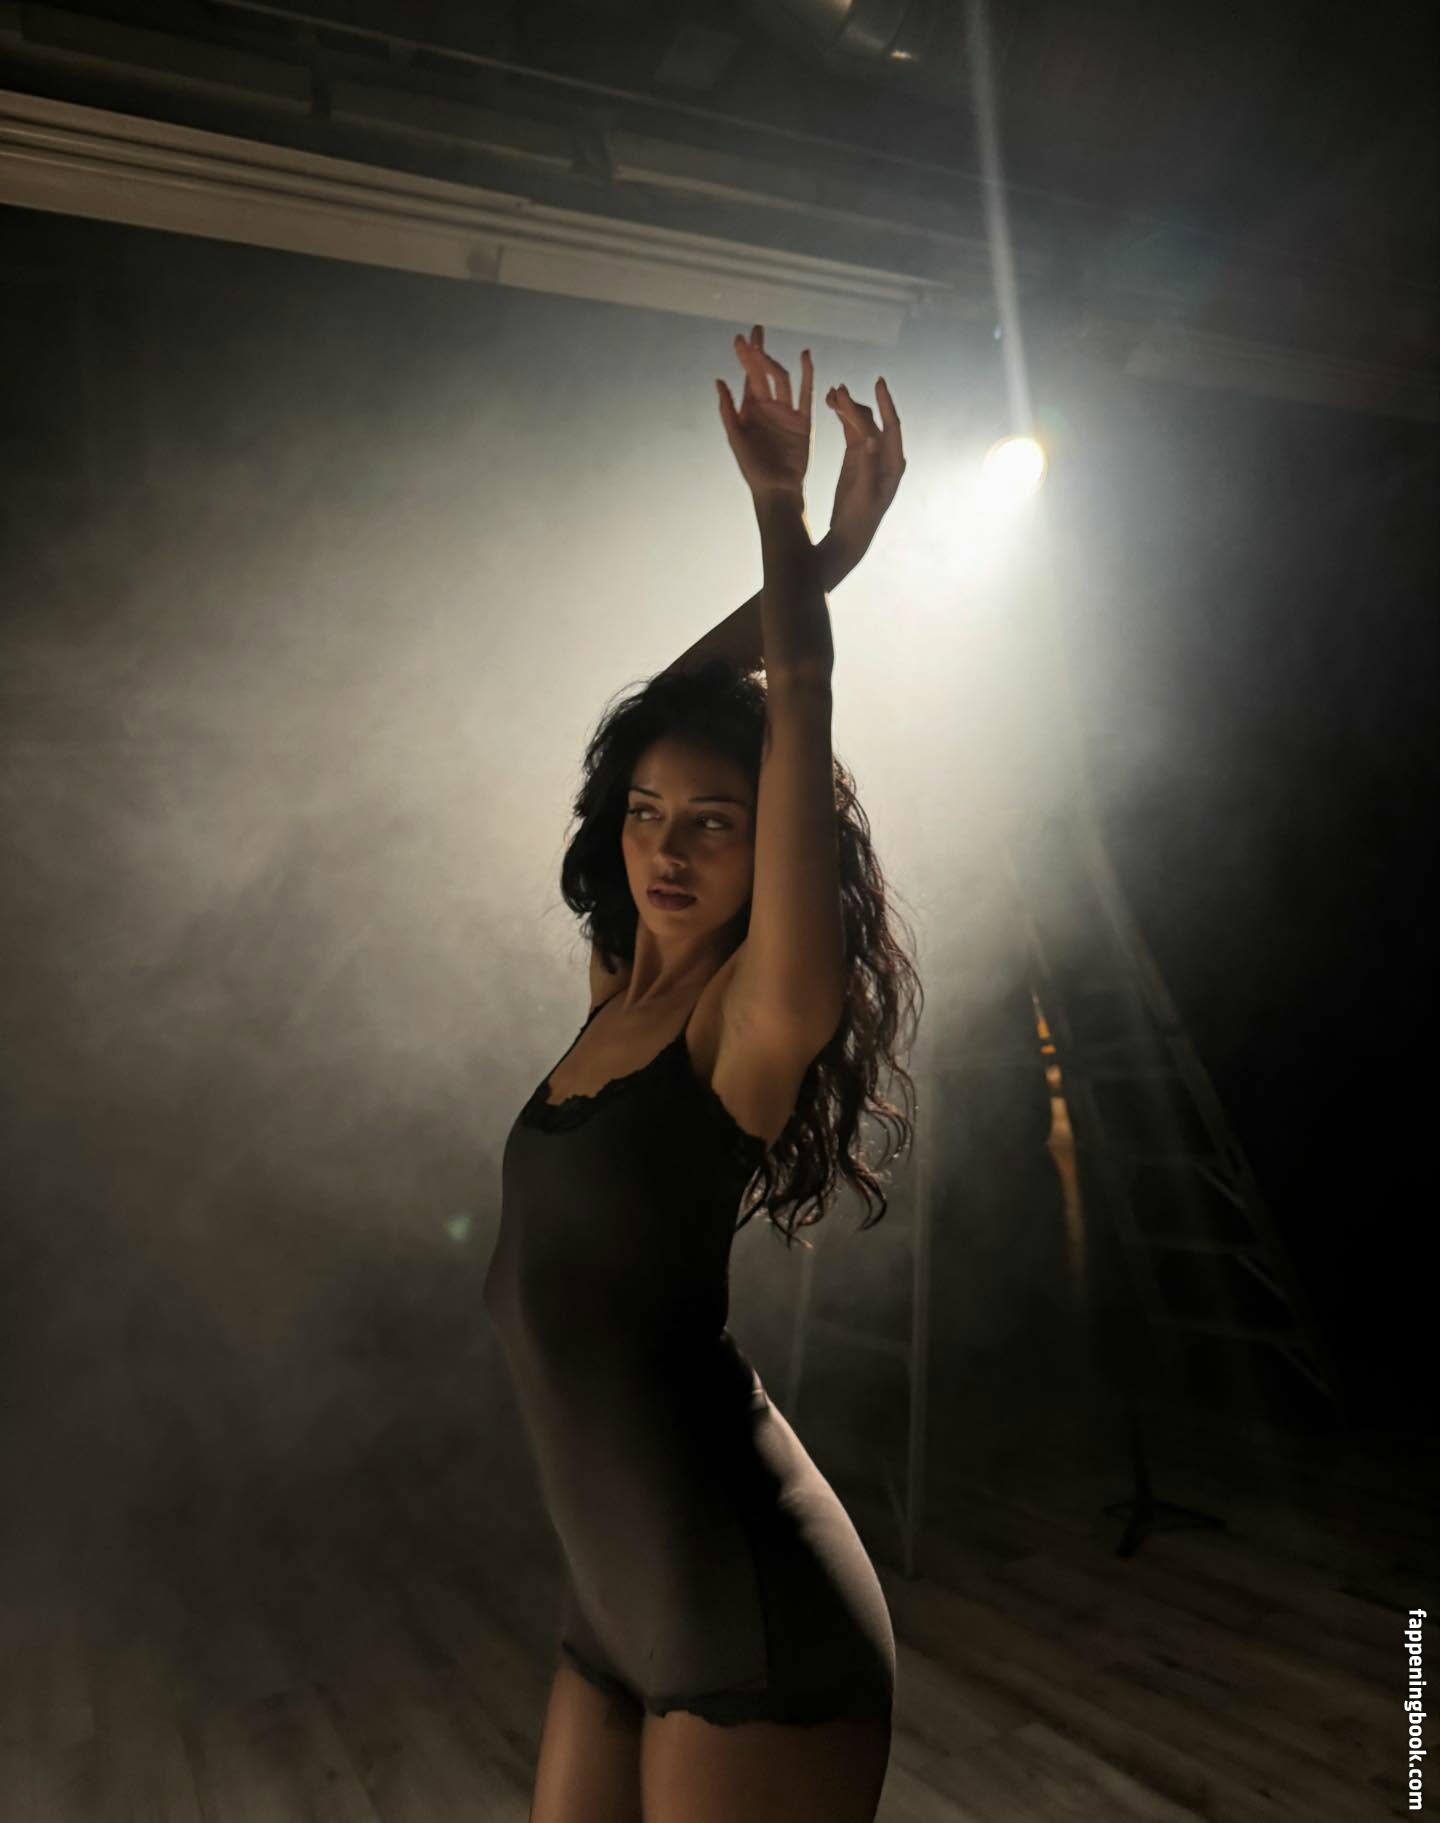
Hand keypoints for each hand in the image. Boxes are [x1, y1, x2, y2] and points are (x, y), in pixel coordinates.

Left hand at [716, 325, 813, 502]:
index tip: (739, 339)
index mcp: (750, 410)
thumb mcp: (736, 439)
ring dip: (774, 363)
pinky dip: (807, 375)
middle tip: (756, 330)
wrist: (777, 490)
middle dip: (758, 352)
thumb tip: (718, 380)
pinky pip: (806, 394)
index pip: (747, 377)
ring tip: (765, 350)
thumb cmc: (753, 469)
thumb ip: (727, 410)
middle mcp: (768, 407)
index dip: (744, 358)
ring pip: (782, 380)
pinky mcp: (804, 421)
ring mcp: (787, 412)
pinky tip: (805, 357)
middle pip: (763, 372)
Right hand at [824, 376, 905, 568]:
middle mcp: (885, 455)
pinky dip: (842, 416)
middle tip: (837, 390)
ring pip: (860, 423)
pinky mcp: (855, 456)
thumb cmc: (860, 518)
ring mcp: (869, 454)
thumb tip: (871, 437)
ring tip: (830, 394)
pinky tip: (830, 404)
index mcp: (893, 464)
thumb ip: (867, 465)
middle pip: (872, 421)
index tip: (878, 382)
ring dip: (847, 407)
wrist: (848, 535)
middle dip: (856, 404)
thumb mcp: (864, 494)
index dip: (886, 404)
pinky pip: (850, 430)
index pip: (892, 426)